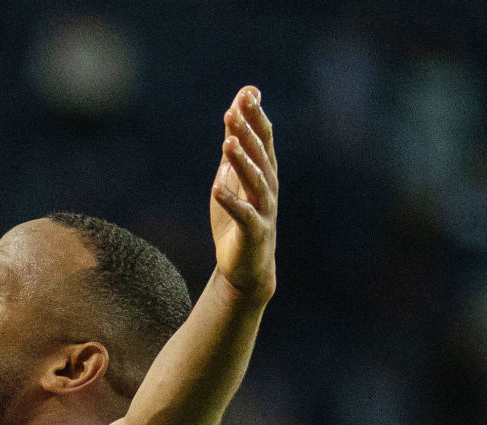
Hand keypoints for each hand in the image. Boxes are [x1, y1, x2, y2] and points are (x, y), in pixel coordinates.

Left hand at [209, 87, 276, 303]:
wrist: (246, 266)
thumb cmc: (239, 218)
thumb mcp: (233, 175)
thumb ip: (237, 141)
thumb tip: (238, 103)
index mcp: (265, 172)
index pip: (263, 139)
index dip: (256, 117)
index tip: (246, 95)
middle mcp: (269, 188)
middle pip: (260, 156)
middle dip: (248, 133)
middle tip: (233, 112)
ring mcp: (264, 211)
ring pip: (256, 182)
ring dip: (242, 162)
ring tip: (227, 143)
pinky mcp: (254, 232)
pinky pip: (244, 215)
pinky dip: (231, 201)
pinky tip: (216, 188)